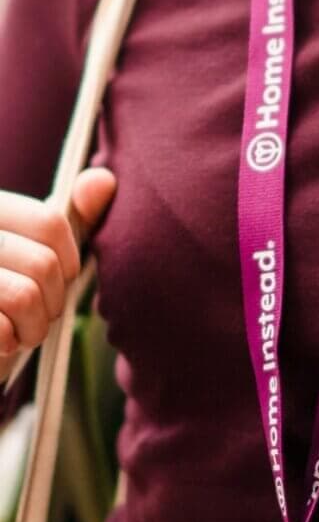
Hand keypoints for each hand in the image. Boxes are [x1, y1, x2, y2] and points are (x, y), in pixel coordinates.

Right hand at [0, 168, 116, 374]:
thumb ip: (73, 218)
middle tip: (35, 315)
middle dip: (52, 302)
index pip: (50, 222)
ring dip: (34, 327)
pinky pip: (1, 329)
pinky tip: (0, 341)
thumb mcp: (39, 252)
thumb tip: (104, 179)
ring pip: (25, 296)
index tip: (58, 281)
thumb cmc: (8, 297)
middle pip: (43, 264)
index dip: (68, 261)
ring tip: (20, 330)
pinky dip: (9, 342)